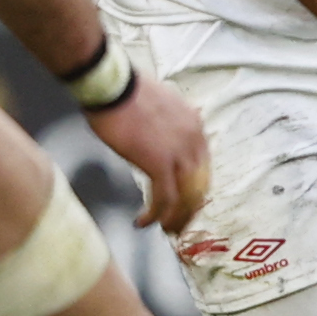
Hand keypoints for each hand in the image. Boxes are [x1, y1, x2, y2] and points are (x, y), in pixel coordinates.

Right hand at [84, 73, 210, 233]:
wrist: (113, 86)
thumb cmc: (126, 92)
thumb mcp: (162, 105)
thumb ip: (172, 123)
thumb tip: (171, 131)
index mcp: (196, 127)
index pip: (203, 168)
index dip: (195, 189)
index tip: (186, 202)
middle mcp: (194, 141)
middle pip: (199, 186)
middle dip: (190, 209)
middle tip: (179, 224)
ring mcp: (179, 154)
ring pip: (186, 196)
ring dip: (176, 217)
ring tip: (165, 230)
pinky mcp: (158, 164)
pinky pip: (164, 198)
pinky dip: (157, 214)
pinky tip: (145, 222)